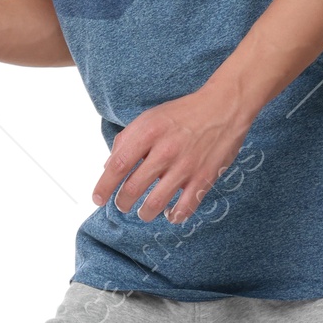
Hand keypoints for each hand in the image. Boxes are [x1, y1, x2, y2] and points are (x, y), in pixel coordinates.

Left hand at [92, 88, 253, 223]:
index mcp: (148, 132)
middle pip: (133, 188)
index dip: (104, 186)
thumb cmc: (182, 113)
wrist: (224, 106)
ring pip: (155, 204)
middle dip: (122, 203)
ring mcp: (185, 166)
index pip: (117, 165)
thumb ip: (126, 140)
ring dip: (144, 213)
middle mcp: (165, 150)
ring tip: (143, 212)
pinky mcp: (204, 177)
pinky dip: (173, 216)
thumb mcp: (150, 118)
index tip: (98, 199)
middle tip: (123, 205)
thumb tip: (108, 168)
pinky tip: (170, 213)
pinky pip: (184, 208)